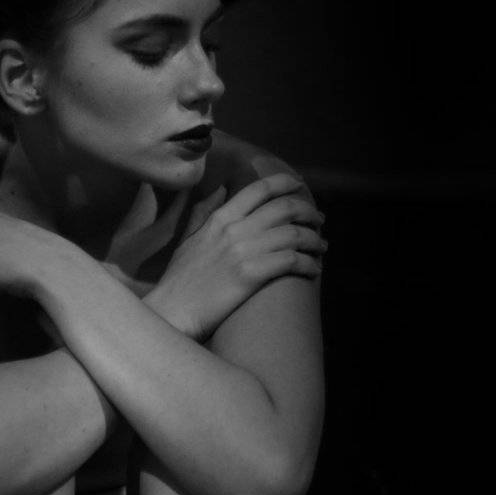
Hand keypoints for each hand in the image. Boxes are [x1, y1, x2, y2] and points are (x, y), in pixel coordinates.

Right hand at [151, 173, 325, 340]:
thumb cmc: (179, 280)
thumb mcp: (189, 238)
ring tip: (322, 247)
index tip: (301, 187)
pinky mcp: (250, 275)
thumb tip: (222, 189)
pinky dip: (309, 263)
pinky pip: (291, 261)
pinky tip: (314, 269)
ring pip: (294, 234)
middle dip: (309, 212)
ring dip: (314, 240)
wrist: (173, 311)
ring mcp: (243, 251)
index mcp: (220, 218)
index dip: (286, 183)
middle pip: (284, 208)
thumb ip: (205, 212)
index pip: (260, 189)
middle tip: (319, 221)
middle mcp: (234, 229)